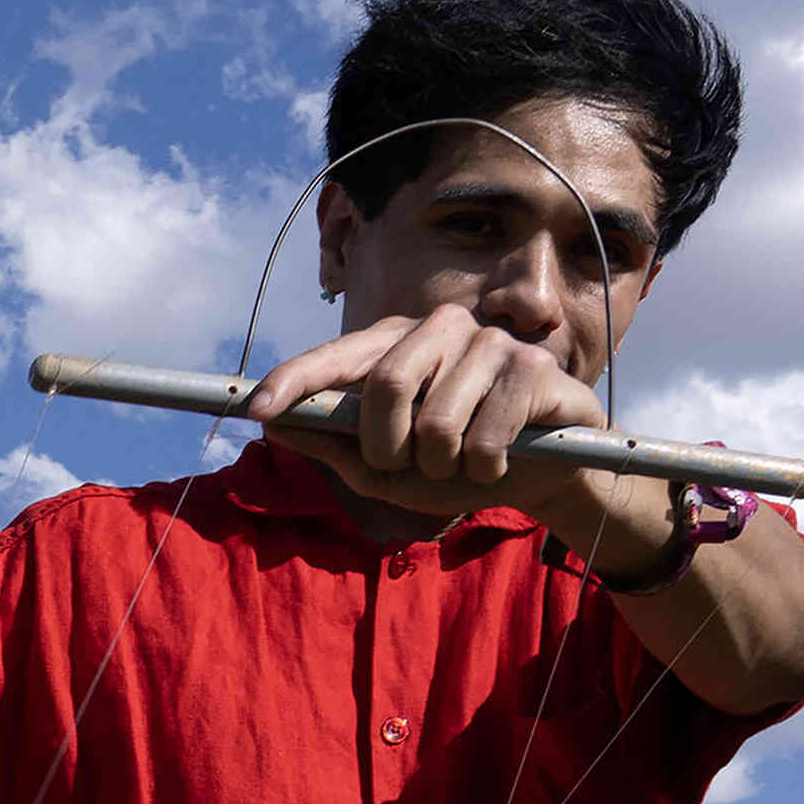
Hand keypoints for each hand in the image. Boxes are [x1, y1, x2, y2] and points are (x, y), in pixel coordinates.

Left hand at [239, 307, 611, 530]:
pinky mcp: (532, 367)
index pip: (338, 356)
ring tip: (462, 464)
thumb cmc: (457, 468)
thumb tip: (274, 427)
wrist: (546, 476)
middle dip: (386, 448)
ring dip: (443, 466)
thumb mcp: (389, 470)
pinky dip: (485, 468)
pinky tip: (500, 461)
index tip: (257, 409)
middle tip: (404, 467)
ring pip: (437, 420)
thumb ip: (336, 448)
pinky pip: (485, 437)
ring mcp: (489, 341)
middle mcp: (442, 328)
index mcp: (399, 345)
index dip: (296, 379)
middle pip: (386, 385)